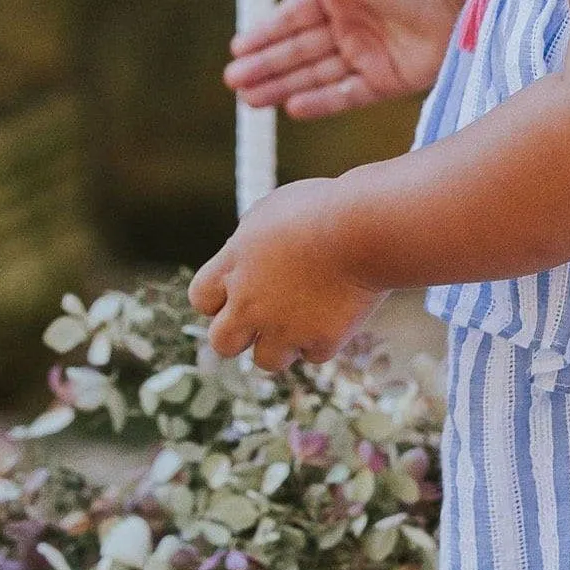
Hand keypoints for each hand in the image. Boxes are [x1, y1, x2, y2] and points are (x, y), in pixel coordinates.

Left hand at [188, 178, 385, 371]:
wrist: (367, 227)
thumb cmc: (324, 208)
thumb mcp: (271, 211)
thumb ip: (249, 241)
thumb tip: (242, 255)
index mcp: (234, 265)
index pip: (202, 299)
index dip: (220, 298)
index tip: (242, 290)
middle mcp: (250, 303)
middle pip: (222, 343)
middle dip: (240, 334)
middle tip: (265, 319)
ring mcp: (284, 326)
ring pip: (267, 361)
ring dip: (283, 344)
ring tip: (304, 318)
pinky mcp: (320, 340)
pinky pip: (313, 354)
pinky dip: (323, 339)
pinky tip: (336, 313)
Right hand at [223, 0, 473, 118]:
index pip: (294, 18)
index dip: (266, 33)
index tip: (237, 48)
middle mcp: (350, 26)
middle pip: (299, 50)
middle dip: (266, 65)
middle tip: (234, 81)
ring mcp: (367, 55)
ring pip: (316, 75)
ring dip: (283, 86)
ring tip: (250, 101)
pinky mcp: (387, 80)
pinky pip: (347, 95)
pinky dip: (321, 102)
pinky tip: (292, 108)